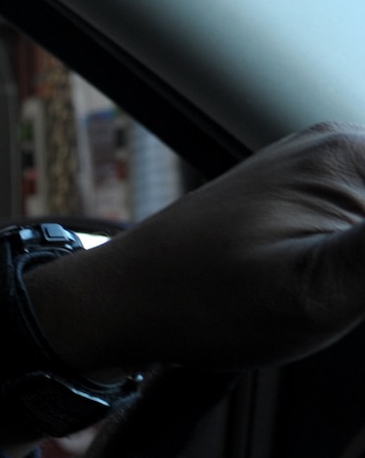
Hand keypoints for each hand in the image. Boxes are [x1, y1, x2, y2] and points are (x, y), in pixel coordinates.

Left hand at [28, 123, 364, 376]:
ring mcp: (322, 174)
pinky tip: (348, 294)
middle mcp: (341, 149)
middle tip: (346, 298)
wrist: (116, 308)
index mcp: (353, 156)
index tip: (358, 284)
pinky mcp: (308, 204)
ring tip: (338, 298)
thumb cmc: (196, 303)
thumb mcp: (317, 288)